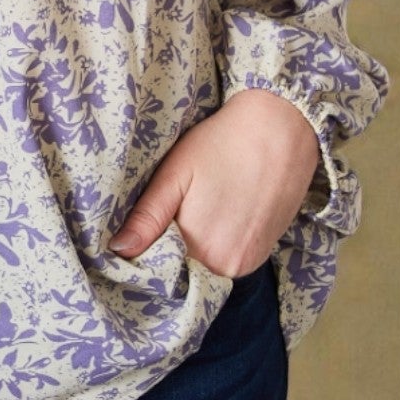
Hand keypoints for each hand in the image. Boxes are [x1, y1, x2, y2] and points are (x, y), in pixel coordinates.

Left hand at [107, 86, 320, 278]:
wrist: (281, 128)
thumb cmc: (222, 143)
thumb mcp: (175, 174)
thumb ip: (147, 218)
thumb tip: (118, 251)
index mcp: (201, 251)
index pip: (161, 270)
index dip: (147, 252)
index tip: (140, 231)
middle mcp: (228, 266)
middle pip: (184, 270)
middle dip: (169, 251)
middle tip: (165, 215)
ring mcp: (249, 262)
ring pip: (205, 266)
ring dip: (193, 249)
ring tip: (192, 212)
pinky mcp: (263, 253)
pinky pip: (227, 260)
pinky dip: (216, 246)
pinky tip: (214, 216)